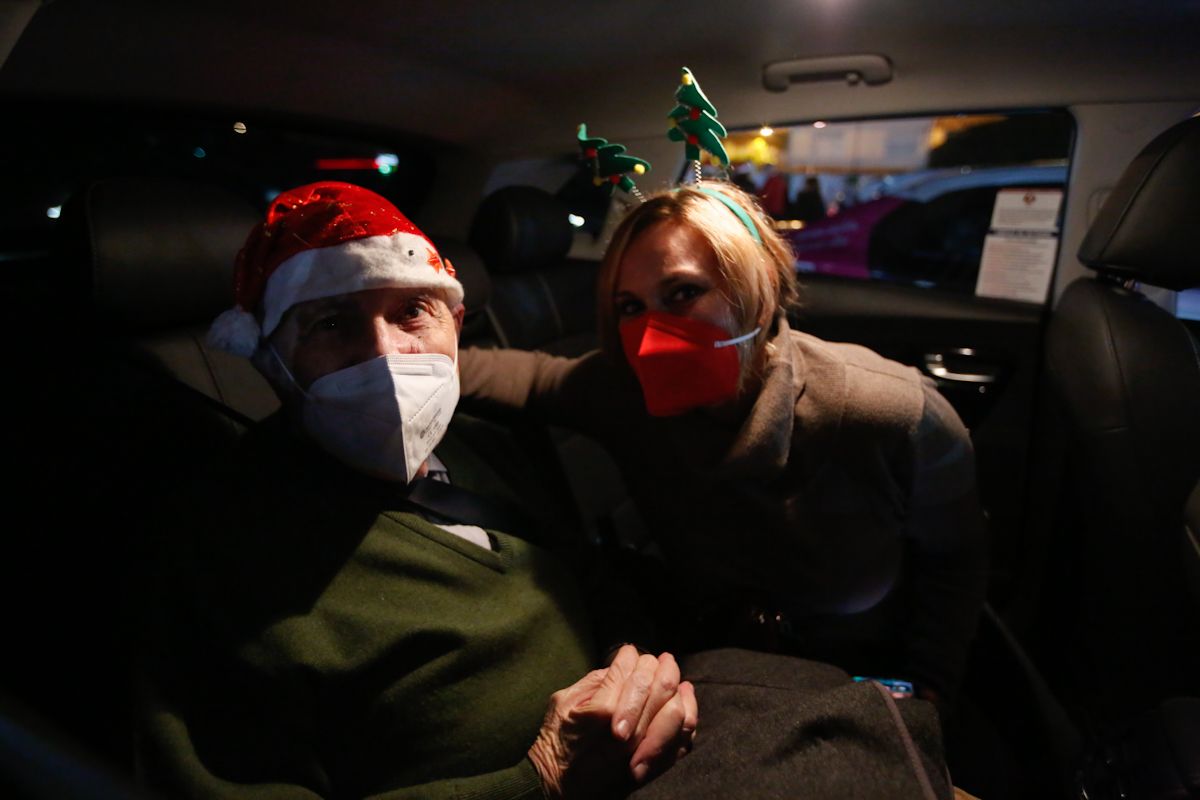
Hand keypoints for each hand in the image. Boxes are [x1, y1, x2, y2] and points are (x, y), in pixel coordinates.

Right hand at [527, 647, 698, 797]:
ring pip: (676, 711)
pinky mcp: (654, 767)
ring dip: (677, 687)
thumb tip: (624, 660)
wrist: (563, 789)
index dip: (632, 656)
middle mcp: (627, 734)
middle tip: (662, 658)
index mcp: (601, 712)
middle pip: (659, 688)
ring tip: (674, 673)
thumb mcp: (563, 703)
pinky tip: (685, 697)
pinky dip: (688, 714)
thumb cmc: (558, 742)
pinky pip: (683, 738)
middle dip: (663, 667)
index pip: (630, 673)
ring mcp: (643, 752)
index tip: (630, 652)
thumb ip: (594, 680)